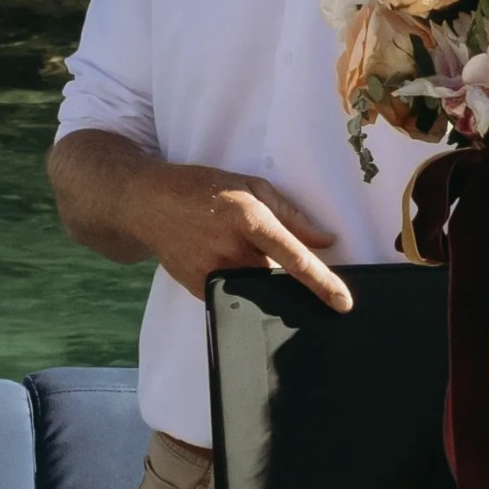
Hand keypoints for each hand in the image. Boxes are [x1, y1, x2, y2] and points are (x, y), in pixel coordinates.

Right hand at [133, 159, 352, 311]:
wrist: (145, 202)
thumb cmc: (200, 188)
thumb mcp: (247, 185)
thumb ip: (290, 214)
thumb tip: (325, 241)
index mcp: (247, 218)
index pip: (293, 257)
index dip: (322, 282)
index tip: (343, 302)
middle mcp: (230, 248)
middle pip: (276, 276)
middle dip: (283, 272)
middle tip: (261, 249)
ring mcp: (212, 272)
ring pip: (256, 288)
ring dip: (260, 274)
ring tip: (234, 247)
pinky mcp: (199, 287)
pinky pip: (234, 293)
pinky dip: (240, 280)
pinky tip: (220, 256)